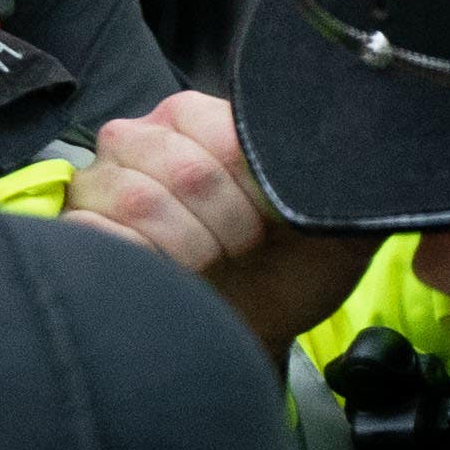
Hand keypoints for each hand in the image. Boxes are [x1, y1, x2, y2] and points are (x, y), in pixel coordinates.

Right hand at [66, 91, 360, 351]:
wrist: (251, 330)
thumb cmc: (287, 269)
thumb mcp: (337, 220)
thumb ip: (348, 175)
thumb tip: (373, 136)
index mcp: (195, 119)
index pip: (217, 127)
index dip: (253, 182)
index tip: (272, 216)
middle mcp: (139, 139)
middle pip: (183, 167)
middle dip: (228, 222)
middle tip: (243, 247)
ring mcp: (100, 183)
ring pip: (140, 199)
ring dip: (190, 246)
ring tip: (208, 263)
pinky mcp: (76, 227)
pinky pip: (96, 231)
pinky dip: (144, 259)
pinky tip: (166, 273)